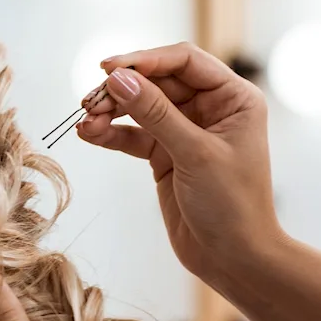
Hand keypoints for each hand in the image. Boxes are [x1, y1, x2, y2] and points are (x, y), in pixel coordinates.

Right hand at [76, 42, 284, 280]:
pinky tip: (89, 134)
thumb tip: (118, 78)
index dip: (145, 60)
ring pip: (141, 108)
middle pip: (158, 82)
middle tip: (89, 102)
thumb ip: (155, 113)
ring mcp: (187, 131)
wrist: (235, 260)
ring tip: (85, 122)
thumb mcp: (194, 154)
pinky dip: (112, 134)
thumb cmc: (232, 205)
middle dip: (122, 90)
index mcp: (234, 98)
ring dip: (111, 112)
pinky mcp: (166, 156)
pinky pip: (134, 136)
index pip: (185, 60)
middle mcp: (211, 108)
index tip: (108, 68)